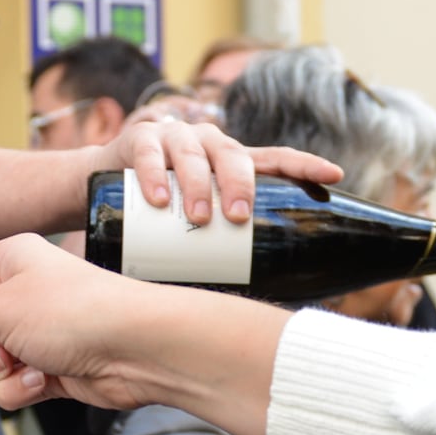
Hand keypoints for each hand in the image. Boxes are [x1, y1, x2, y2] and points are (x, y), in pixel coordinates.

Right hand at [0, 234, 290, 429]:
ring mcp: (35, 337)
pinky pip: (13, 386)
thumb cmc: (73, 312)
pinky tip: (42, 378)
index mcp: (7, 266)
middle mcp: (19, 298)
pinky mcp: (50, 371)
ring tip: (14, 362)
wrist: (136, 348)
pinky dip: (21, 387)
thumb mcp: (0, 306)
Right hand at [94, 108, 340, 226]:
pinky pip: (149, 154)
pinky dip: (154, 176)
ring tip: (199, 218)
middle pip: (234, 156)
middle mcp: (208, 142)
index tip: (335, 175)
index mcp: (231, 160)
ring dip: (199, 186)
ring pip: (193, 155)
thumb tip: (259, 297)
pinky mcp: (139, 139)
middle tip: (237, 218)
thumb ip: (222, 242)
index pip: (275, 158)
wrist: (101, 186)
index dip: (305, 164)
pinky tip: (158, 200)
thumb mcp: (195, 219)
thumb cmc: (161, 210)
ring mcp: (174, 138)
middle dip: (240, 185)